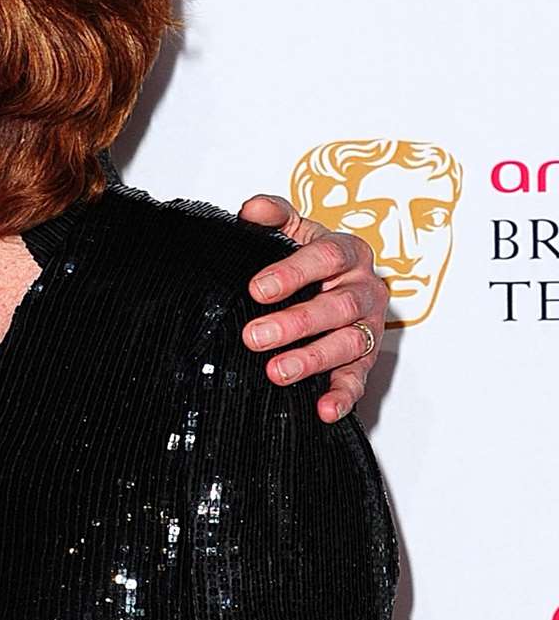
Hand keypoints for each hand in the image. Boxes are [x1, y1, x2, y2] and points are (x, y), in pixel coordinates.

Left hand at [237, 194, 388, 421]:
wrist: (334, 282)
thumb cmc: (310, 258)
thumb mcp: (292, 230)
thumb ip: (273, 216)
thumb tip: (251, 211)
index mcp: (348, 252)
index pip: (326, 257)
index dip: (292, 273)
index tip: (257, 288)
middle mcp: (365, 289)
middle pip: (337, 306)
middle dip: (295, 323)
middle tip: (254, 336)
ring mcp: (368, 326)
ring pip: (349, 343)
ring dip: (313, 359)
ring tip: (276, 371)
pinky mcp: (365, 360)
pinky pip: (358, 379)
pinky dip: (343, 395)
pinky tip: (324, 409)